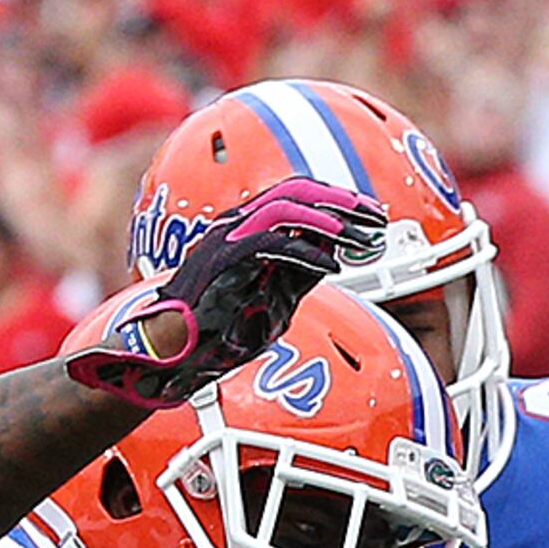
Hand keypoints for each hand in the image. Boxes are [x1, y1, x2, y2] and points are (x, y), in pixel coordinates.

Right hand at [61, 177, 387, 407]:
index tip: (370, 216)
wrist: (173, 356)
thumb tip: (331, 256)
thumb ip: (298, 276)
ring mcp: (225, 239)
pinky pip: (269, 243)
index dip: (337, 201)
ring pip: (284, 208)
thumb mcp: (273, 301)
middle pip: (295, 191)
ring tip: (359, 238)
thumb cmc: (216, 334)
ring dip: (329, 220)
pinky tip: (331, 268)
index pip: (297, 196)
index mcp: (246, 229)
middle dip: (341, 202)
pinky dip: (305, 253)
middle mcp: (235, 224)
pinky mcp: (221, 261)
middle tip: (375, 219)